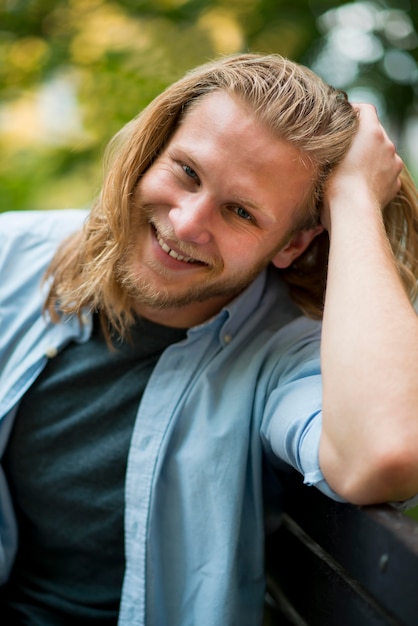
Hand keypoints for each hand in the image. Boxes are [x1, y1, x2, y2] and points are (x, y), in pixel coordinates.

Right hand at [322, 103, 402, 230]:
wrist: (352, 213)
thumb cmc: (333, 186)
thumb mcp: (325, 159)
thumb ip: (329, 145)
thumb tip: (323, 143)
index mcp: (370, 132)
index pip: (366, 109)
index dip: (354, 111)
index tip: (343, 121)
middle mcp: (387, 144)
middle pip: (376, 131)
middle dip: (362, 138)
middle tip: (344, 150)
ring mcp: (394, 164)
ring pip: (383, 153)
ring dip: (370, 157)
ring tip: (352, 171)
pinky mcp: (395, 183)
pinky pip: (385, 173)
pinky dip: (376, 176)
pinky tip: (361, 186)